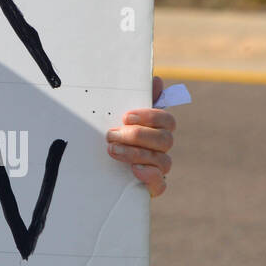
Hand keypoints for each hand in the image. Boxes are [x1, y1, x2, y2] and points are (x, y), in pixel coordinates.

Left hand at [106, 76, 175, 197]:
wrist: (98, 169)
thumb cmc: (113, 136)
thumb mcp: (118, 115)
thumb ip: (135, 98)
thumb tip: (156, 79)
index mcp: (156, 129)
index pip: (167, 120)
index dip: (150, 117)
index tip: (126, 117)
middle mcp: (161, 148)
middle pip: (165, 139)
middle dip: (137, 136)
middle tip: (111, 134)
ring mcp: (159, 168)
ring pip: (162, 160)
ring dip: (135, 153)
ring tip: (112, 149)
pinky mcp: (152, 186)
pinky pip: (161, 184)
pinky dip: (149, 176)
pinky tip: (134, 170)